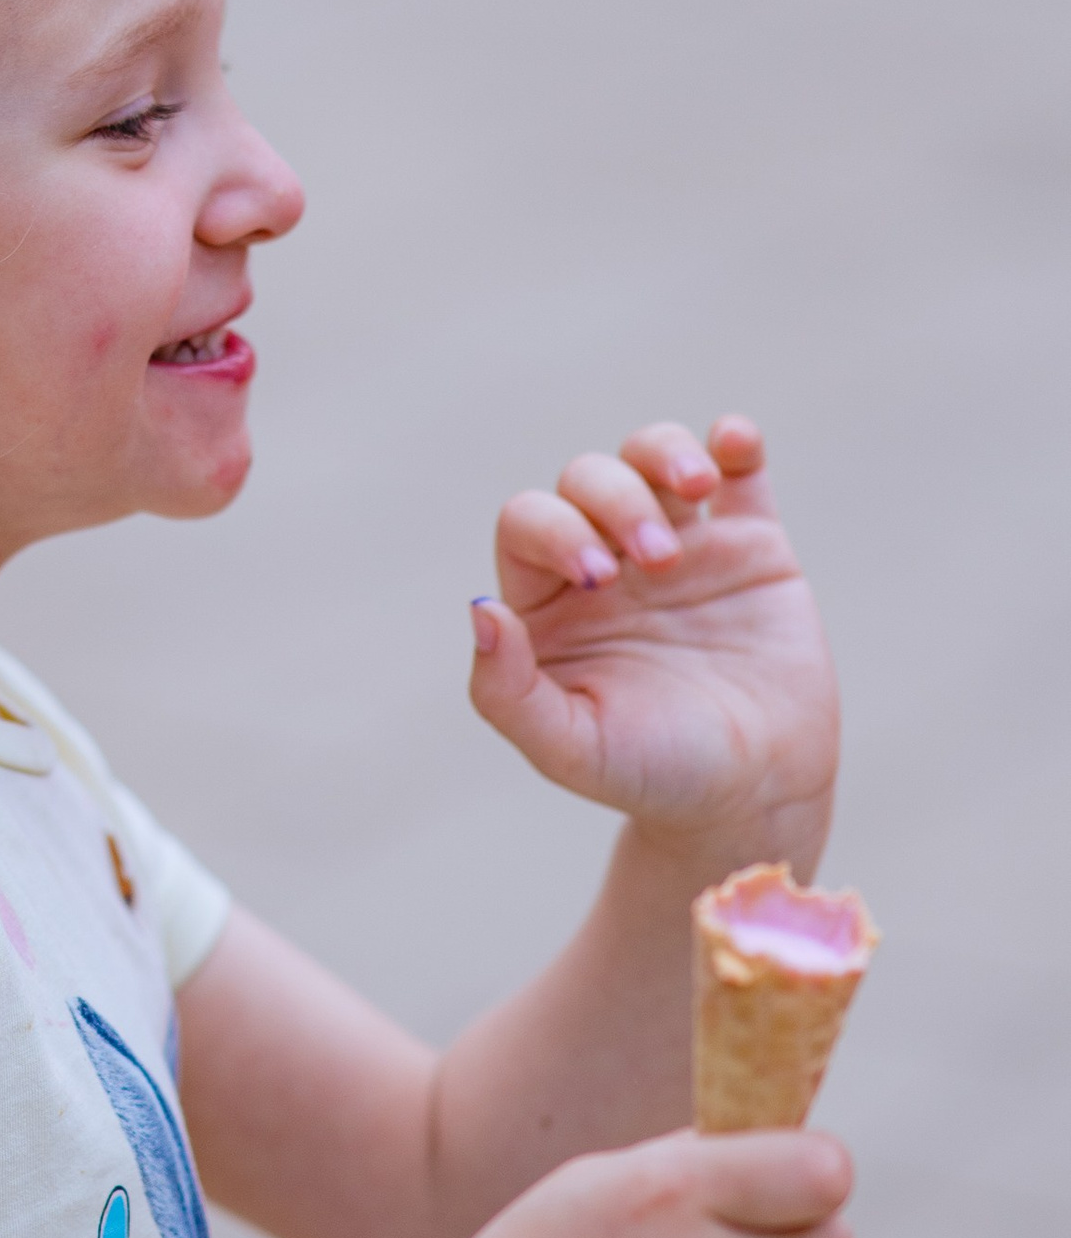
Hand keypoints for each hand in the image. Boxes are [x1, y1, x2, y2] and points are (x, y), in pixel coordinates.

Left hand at [468, 415, 836, 866]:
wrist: (756, 796)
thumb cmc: (652, 775)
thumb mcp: (569, 748)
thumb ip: (507, 690)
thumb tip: (481, 608)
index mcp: (551, 602)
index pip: (529, 523)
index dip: (555, 530)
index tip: (600, 580)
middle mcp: (610, 563)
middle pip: (589, 480)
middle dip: (617, 501)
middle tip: (659, 562)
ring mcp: (682, 547)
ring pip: (652, 457)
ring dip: (665, 453)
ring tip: (696, 487)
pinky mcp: (751, 546)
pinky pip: (739, 470)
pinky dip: (734, 442)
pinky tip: (733, 443)